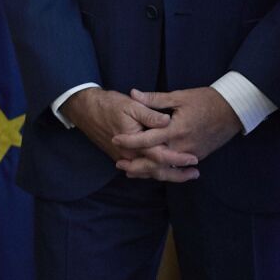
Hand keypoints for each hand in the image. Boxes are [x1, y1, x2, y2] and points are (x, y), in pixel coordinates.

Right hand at [62, 88, 193, 180]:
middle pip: (156, 171)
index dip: (178, 159)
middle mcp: (129, 154)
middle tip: (195, 174)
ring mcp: (124, 157)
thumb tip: (168, 122)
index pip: (160, 156)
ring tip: (184, 175)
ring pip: (148, 173)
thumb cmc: (108, 105)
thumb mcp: (131, 105)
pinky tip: (162, 173)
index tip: (193, 159)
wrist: (85, 109)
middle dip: (176, 174)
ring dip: (166, 175)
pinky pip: (139, 170)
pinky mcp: (121, 156)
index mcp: (135, 142)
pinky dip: (152, 173)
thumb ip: (150, 114)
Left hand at [110, 87, 242, 179]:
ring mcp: (191, 154)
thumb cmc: (207, 100)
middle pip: (154, 161)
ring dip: (148, 171)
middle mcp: (183, 146)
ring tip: (131, 171)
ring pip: (166, 168)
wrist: (234, 110)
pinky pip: (177, 168)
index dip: (130, 140)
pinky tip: (152, 170)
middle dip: (136, 164)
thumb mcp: (180, 96)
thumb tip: (134, 93)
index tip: (115, 139)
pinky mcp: (198, 156)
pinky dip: (163, 170)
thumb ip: (155, 99)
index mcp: (176, 129)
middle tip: (119, 164)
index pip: (147, 139)